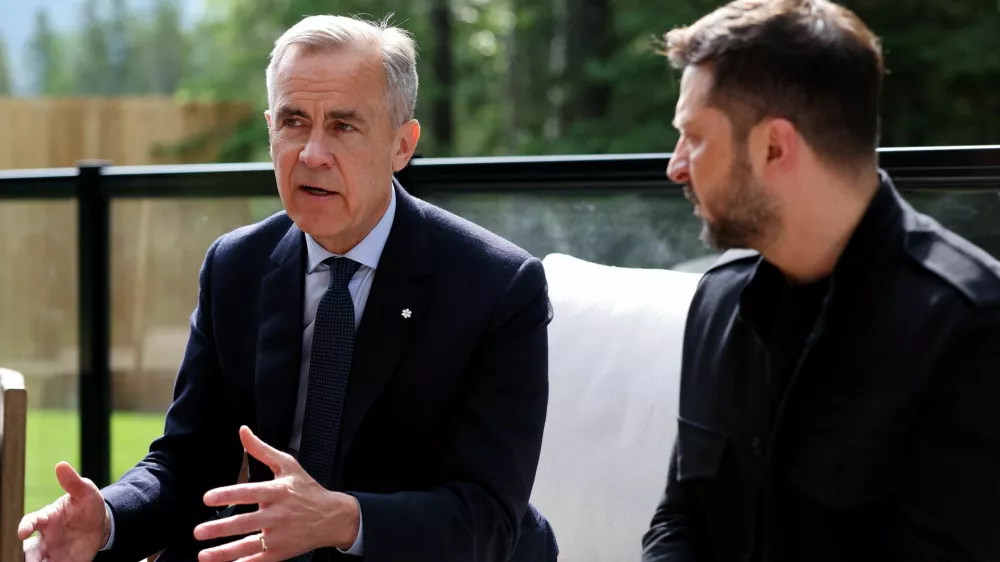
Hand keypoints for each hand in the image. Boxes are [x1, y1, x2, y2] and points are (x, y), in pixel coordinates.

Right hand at [19, 461, 109, 561]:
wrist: (101, 524)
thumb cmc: (87, 505)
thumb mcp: (86, 492)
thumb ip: (73, 482)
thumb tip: (61, 465)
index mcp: (48, 517)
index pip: (32, 521)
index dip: (25, 525)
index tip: (22, 531)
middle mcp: (45, 537)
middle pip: (29, 549)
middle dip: (26, 556)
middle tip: (28, 560)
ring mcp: (52, 552)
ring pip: (36, 561)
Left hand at [193, 426, 359, 561]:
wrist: (333, 517)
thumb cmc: (307, 489)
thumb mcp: (288, 465)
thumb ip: (261, 450)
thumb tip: (243, 431)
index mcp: (278, 491)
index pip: (249, 493)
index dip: (227, 495)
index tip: (208, 498)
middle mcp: (278, 514)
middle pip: (245, 522)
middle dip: (220, 528)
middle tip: (199, 531)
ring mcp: (280, 536)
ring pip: (248, 545)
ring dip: (224, 552)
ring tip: (203, 555)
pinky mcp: (281, 552)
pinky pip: (259, 560)